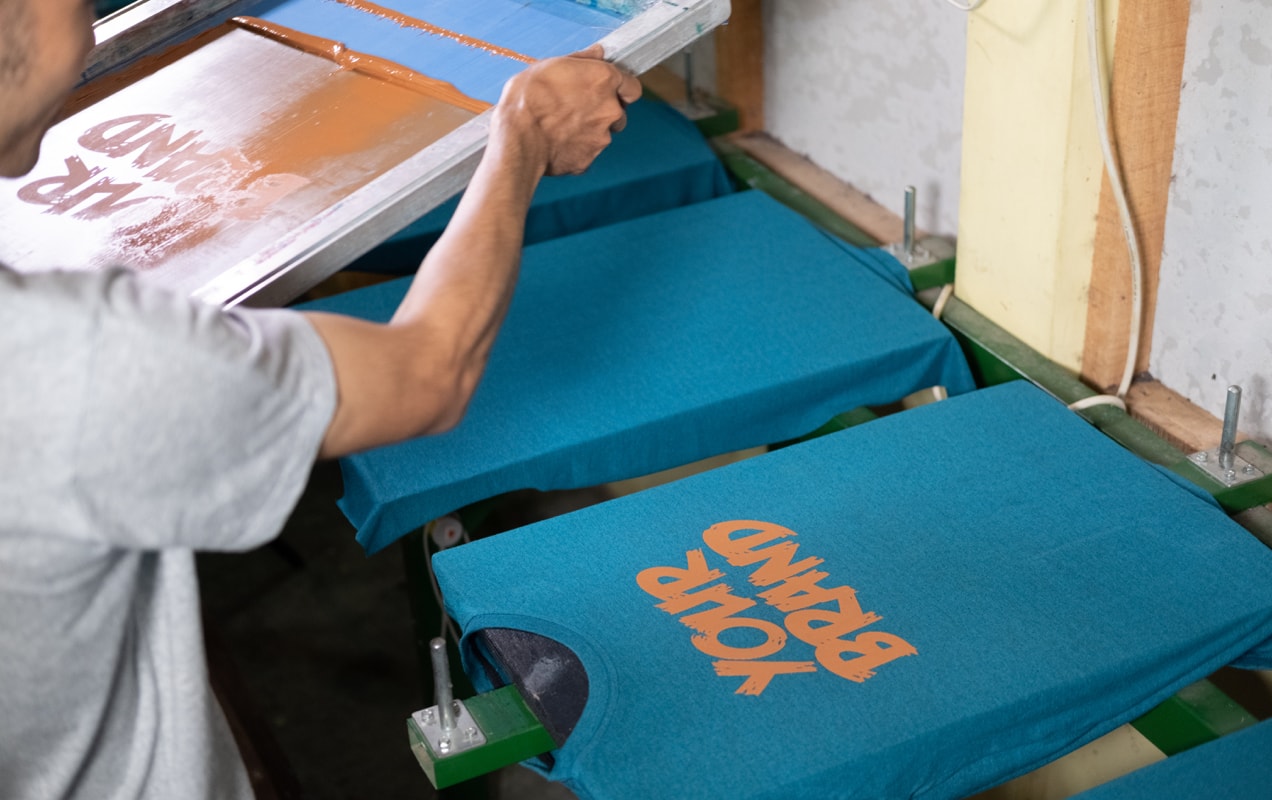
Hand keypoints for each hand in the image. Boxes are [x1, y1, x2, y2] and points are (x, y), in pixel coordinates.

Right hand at [492, 44, 641, 176]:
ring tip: (561, 126)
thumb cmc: (529, 98)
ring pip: (602, 134)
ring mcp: (602, 137)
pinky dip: (575, 149)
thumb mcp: (551, 65)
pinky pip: (586, 153)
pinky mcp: (589, 159)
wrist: (518, 138)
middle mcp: (610, 109)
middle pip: (618, 113)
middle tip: (576, 109)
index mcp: (604, 80)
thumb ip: (582, 59)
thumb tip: (598, 52)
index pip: (632, 87)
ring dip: (589, 131)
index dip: (621, 89)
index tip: (610, 91)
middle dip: (602, 112)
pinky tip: (555, 142)